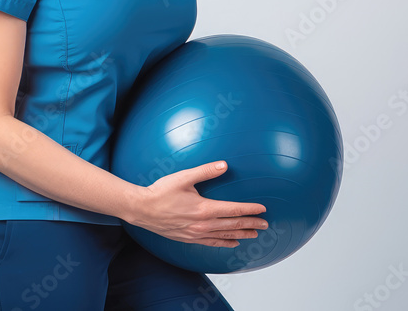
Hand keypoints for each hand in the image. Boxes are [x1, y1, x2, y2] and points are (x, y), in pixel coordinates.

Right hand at [125, 160, 267, 247]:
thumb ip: (206, 171)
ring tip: (255, 234)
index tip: (262, 209)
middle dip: (251, 224)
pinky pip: (212, 243)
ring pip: (225, 236)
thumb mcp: (184, 177)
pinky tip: (233, 242)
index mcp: (204, 208)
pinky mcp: (189, 238)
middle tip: (265, 224)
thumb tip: (224, 165)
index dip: (250, 209)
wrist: (142, 209)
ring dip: (241, 234)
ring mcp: (196, 233)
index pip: (233, 210)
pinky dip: (225, 243)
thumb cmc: (161, 192)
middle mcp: (203, 224)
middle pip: (233, 224)